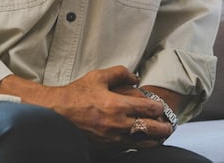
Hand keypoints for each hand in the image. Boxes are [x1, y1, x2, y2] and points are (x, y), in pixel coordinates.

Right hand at [0, 66, 172, 149]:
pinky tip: (139, 141)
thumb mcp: (98, 77)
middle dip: (163, 128)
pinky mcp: (105, 149)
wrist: (55, 114)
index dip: (160, 108)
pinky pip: (127, 150)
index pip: (149, 109)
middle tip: (168, 126)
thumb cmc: (76, 95)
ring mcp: (112, 140)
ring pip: (142, 144)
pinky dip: (137, 146)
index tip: (161, 107)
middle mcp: (117, 125)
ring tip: (159, 136)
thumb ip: (120, 73)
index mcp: (117, 105)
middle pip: (151, 129)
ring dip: (154, 139)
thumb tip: (136, 77)